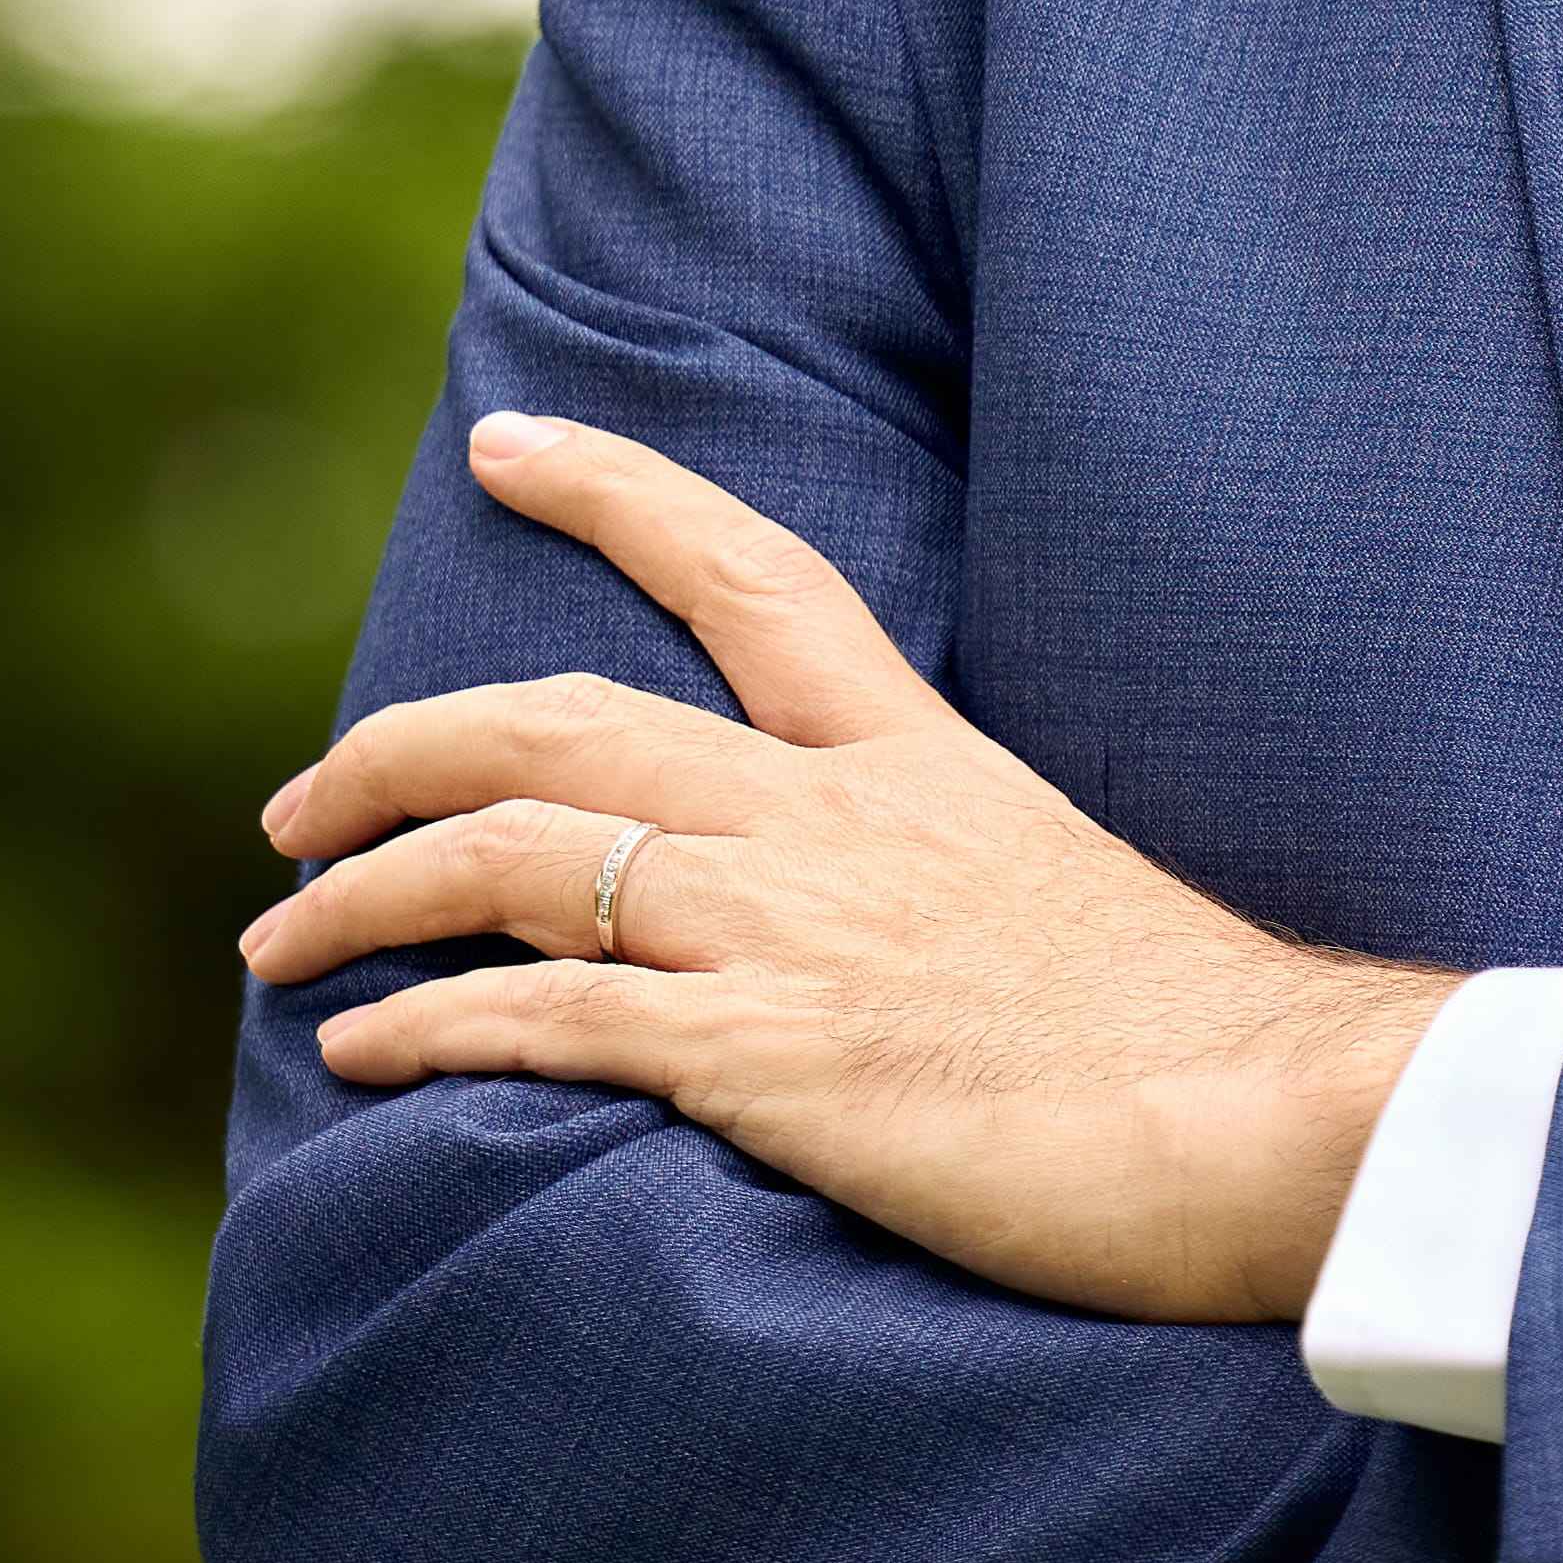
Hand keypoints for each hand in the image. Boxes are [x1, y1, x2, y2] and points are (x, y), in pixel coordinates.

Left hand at [243, 412, 1454, 1323]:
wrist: (1285, 1120)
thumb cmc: (1210, 1045)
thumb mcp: (1072, 905)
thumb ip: (963, 893)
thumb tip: (915, 940)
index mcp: (915, 762)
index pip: (750, 576)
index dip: (617, 491)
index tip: (509, 443)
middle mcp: (830, 820)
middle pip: (561, 718)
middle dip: (399, 747)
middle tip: (298, 804)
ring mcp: (790, 932)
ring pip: (514, 857)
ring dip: (363, 891)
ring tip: (277, 940)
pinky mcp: (765, 1060)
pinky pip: (546, 1018)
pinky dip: (429, 1023)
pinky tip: (360, 1050)